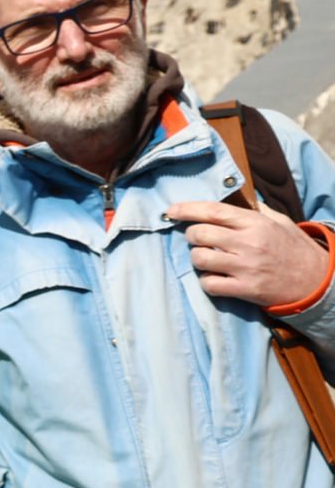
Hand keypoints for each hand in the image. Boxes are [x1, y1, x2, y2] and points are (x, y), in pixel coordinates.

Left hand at [167, 199, 329, 308]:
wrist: (315, 280)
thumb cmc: (294, 248)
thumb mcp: (280, 221)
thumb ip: (256, 210)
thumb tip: (236, 198)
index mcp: (256, 223)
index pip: (213, 211)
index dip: (187, 209)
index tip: (171, 210)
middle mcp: (248, 243)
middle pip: (199, 234)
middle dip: (191, 235)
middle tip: (198, 238)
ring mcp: (245, 267)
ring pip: (199, 259)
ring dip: (197, 258)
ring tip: (208, 258)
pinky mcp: (244, 289)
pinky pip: (209, 284)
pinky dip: (206, 281)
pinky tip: (215, 277)